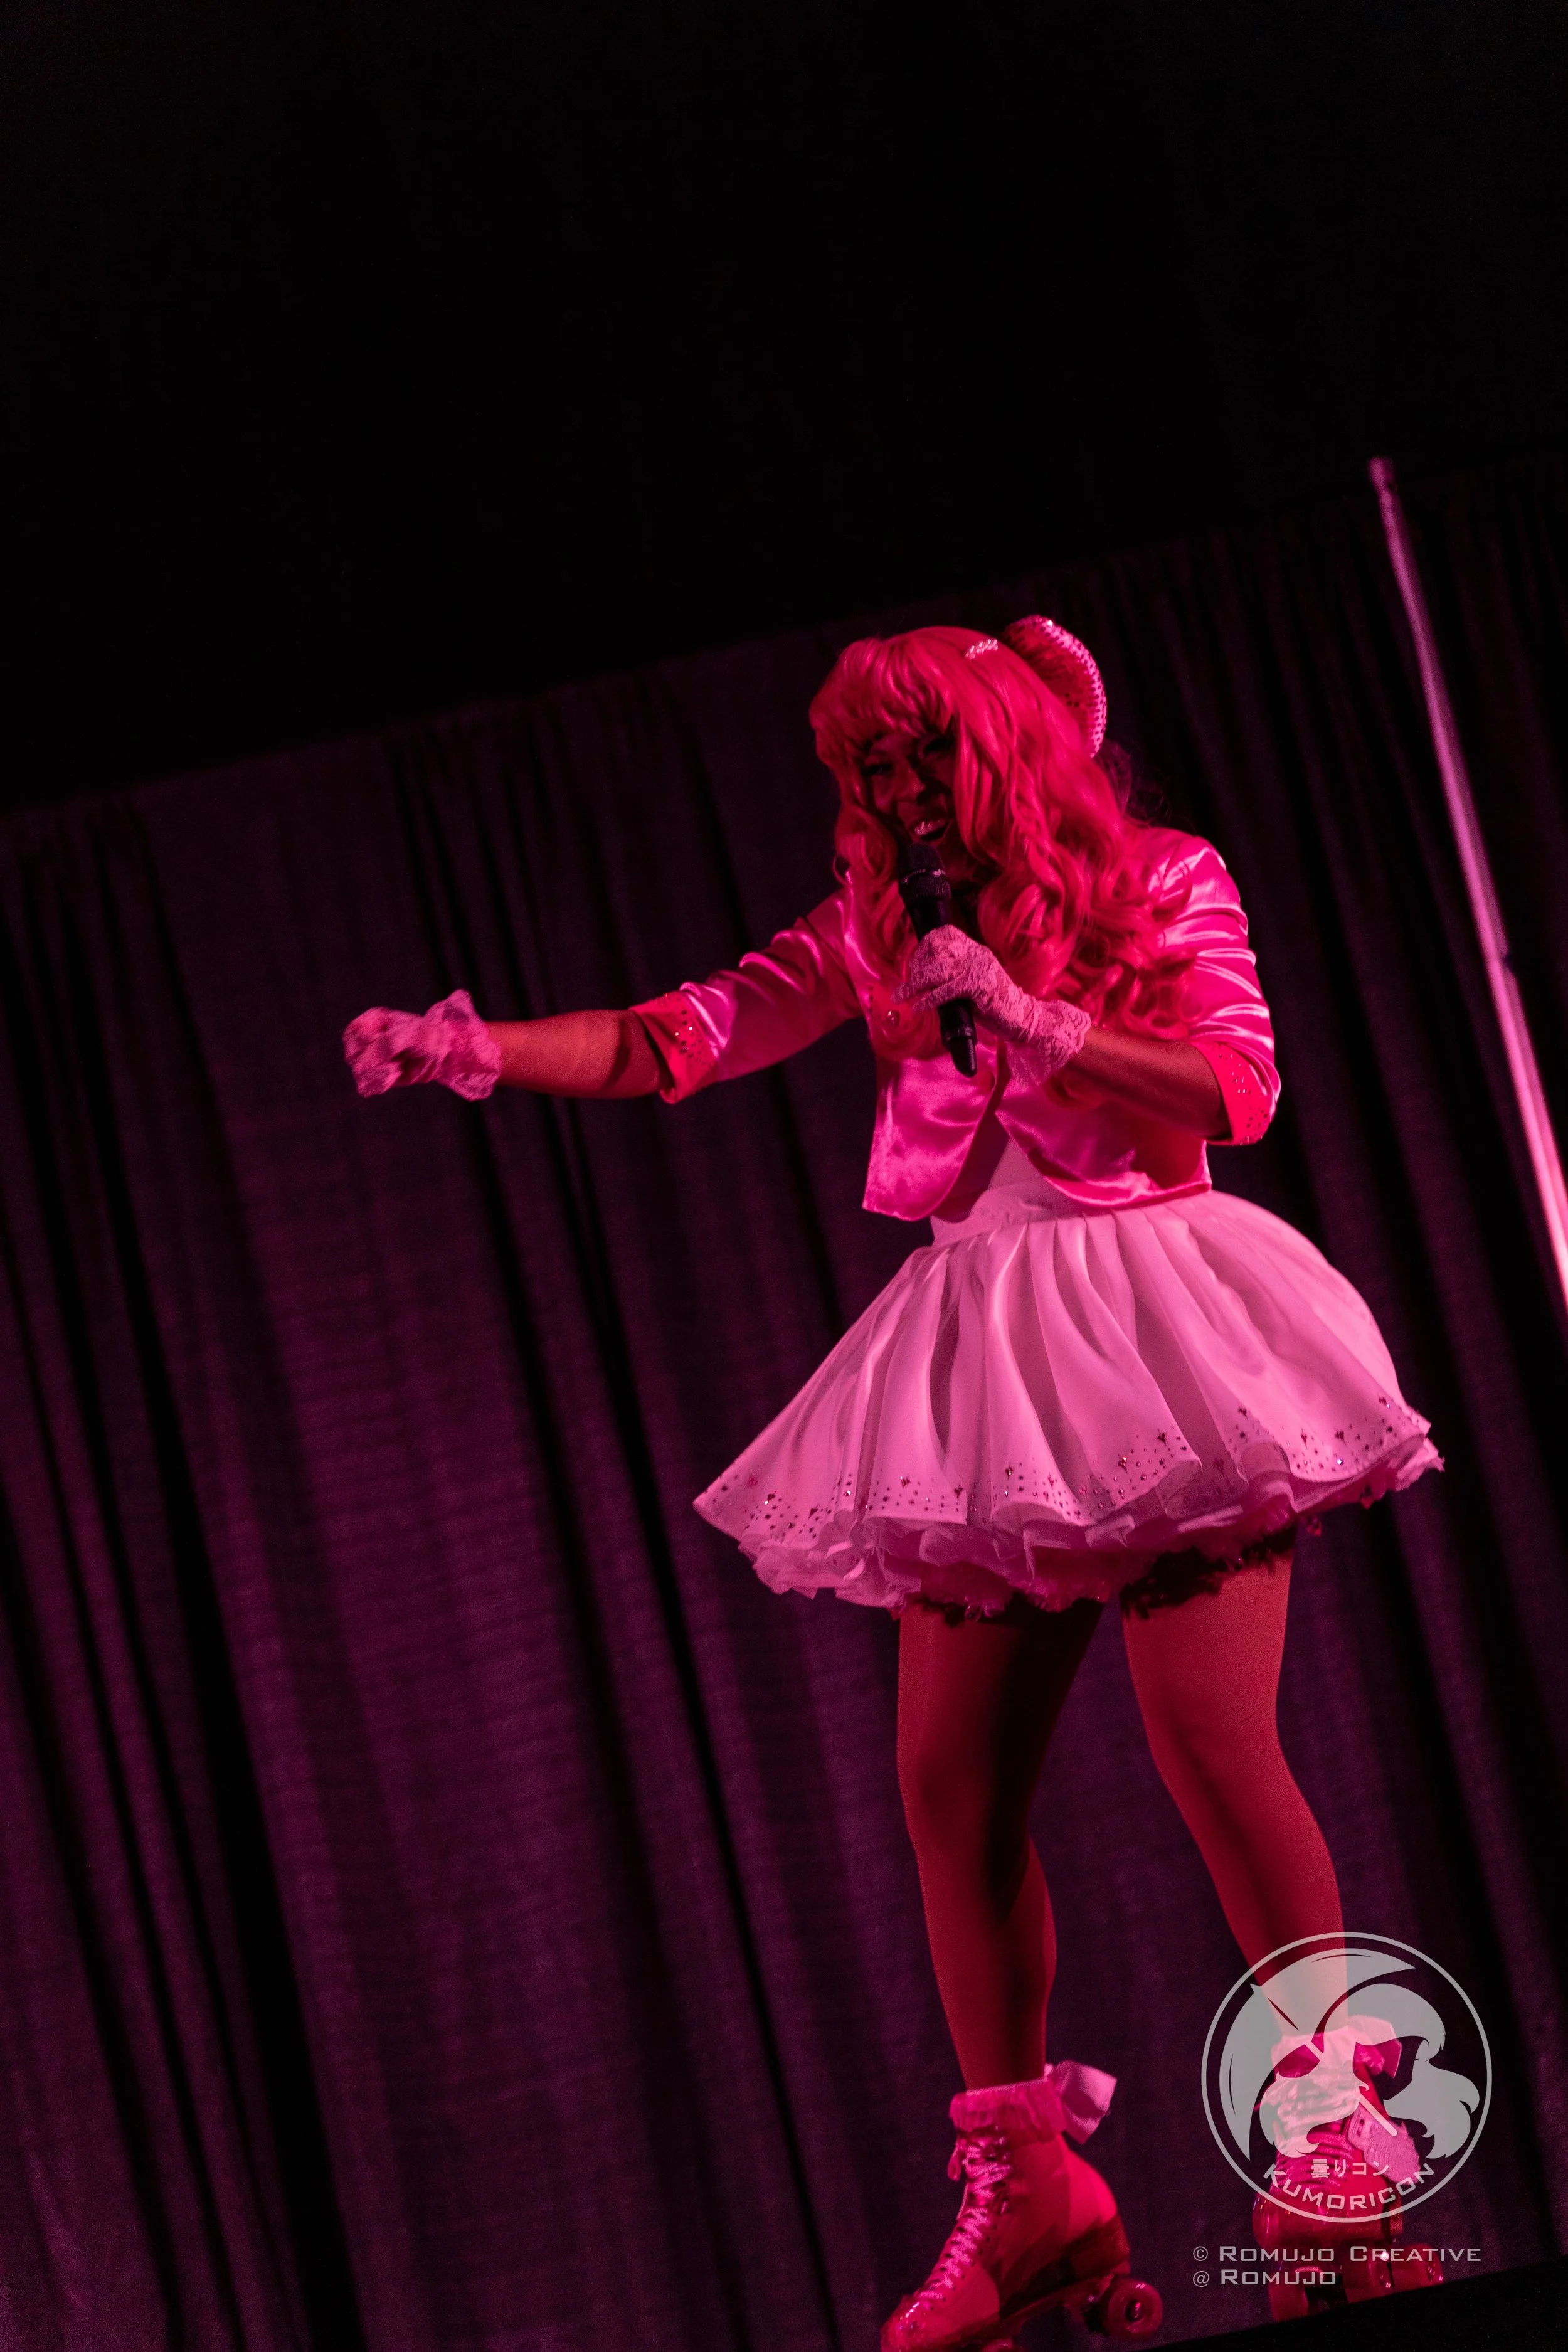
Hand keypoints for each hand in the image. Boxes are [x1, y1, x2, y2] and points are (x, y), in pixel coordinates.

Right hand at [343, 988, 501, 1100]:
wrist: (447, 1051)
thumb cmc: (430, 1036)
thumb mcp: (412, 1035)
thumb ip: (386, 1046)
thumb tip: (360, 1067)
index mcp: (370, 1023)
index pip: (353, 1035)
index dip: (369, 1043)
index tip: (391, 1044)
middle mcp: (367, 1041)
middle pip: (354, 1056)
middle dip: (377, 1059)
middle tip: (399, 1057)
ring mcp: (373, 1060)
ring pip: (361, 1074)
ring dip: (382, 1073)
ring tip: (402, 1065)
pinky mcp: (380, 1078)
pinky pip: (369, 1086)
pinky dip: (382, 1083)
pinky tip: (398, 1075)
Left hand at [892, 931, 1090, 1077]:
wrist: (1022, 1018)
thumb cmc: (994, 1005)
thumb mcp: (970, 984)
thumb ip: (950, 978)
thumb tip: (920, 982)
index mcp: (975, 950)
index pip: (945, 934)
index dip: (923, 946)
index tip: (911, 964)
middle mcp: (976, 954)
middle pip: (936, 950)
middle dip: (915, 967)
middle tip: (904, 986)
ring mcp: (979, 969)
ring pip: (937, 970)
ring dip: (914, 984)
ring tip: (900, 996)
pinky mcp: (980, 987)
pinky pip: (947, 990)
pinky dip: (929, 998)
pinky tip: (919, 1006)